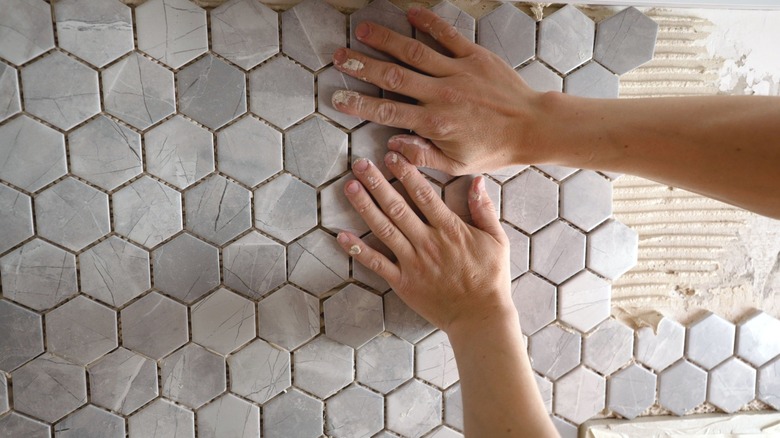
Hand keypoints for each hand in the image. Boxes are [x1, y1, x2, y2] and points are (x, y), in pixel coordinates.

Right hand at [331, 7, 545, 174]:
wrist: (533, 127)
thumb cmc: (495, 149)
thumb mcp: (457, 165)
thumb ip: (423, 156)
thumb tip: (391, 148)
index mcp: (435, 123)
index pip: (388, 112)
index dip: (359, 104)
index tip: (338, 97)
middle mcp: (442, 94)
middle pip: (393, 77)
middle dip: (363, 66)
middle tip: (339, 57)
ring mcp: (458, 72)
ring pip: (414, 52)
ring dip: (385, 40)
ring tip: (362, 30)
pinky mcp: (475, 56)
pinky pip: (448, 35)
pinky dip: (428, 22)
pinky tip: (409, 13)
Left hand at [335, 146, 514, 332]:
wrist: (480, 317)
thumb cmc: (490, 278)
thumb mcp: (496, 239)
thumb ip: (484, 209)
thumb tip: (477, 180)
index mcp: (449, 229)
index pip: (423, 195)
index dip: (406, 173)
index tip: (392, 156)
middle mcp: (427, 242)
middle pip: (398, 207)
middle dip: (378, 183)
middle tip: (360, 164)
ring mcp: (413, 262)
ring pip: (384, 229)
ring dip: (365, 207)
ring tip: (350, 187)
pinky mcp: (403, 282)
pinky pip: (377, 264)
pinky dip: (358, 250)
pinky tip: (342, 236)